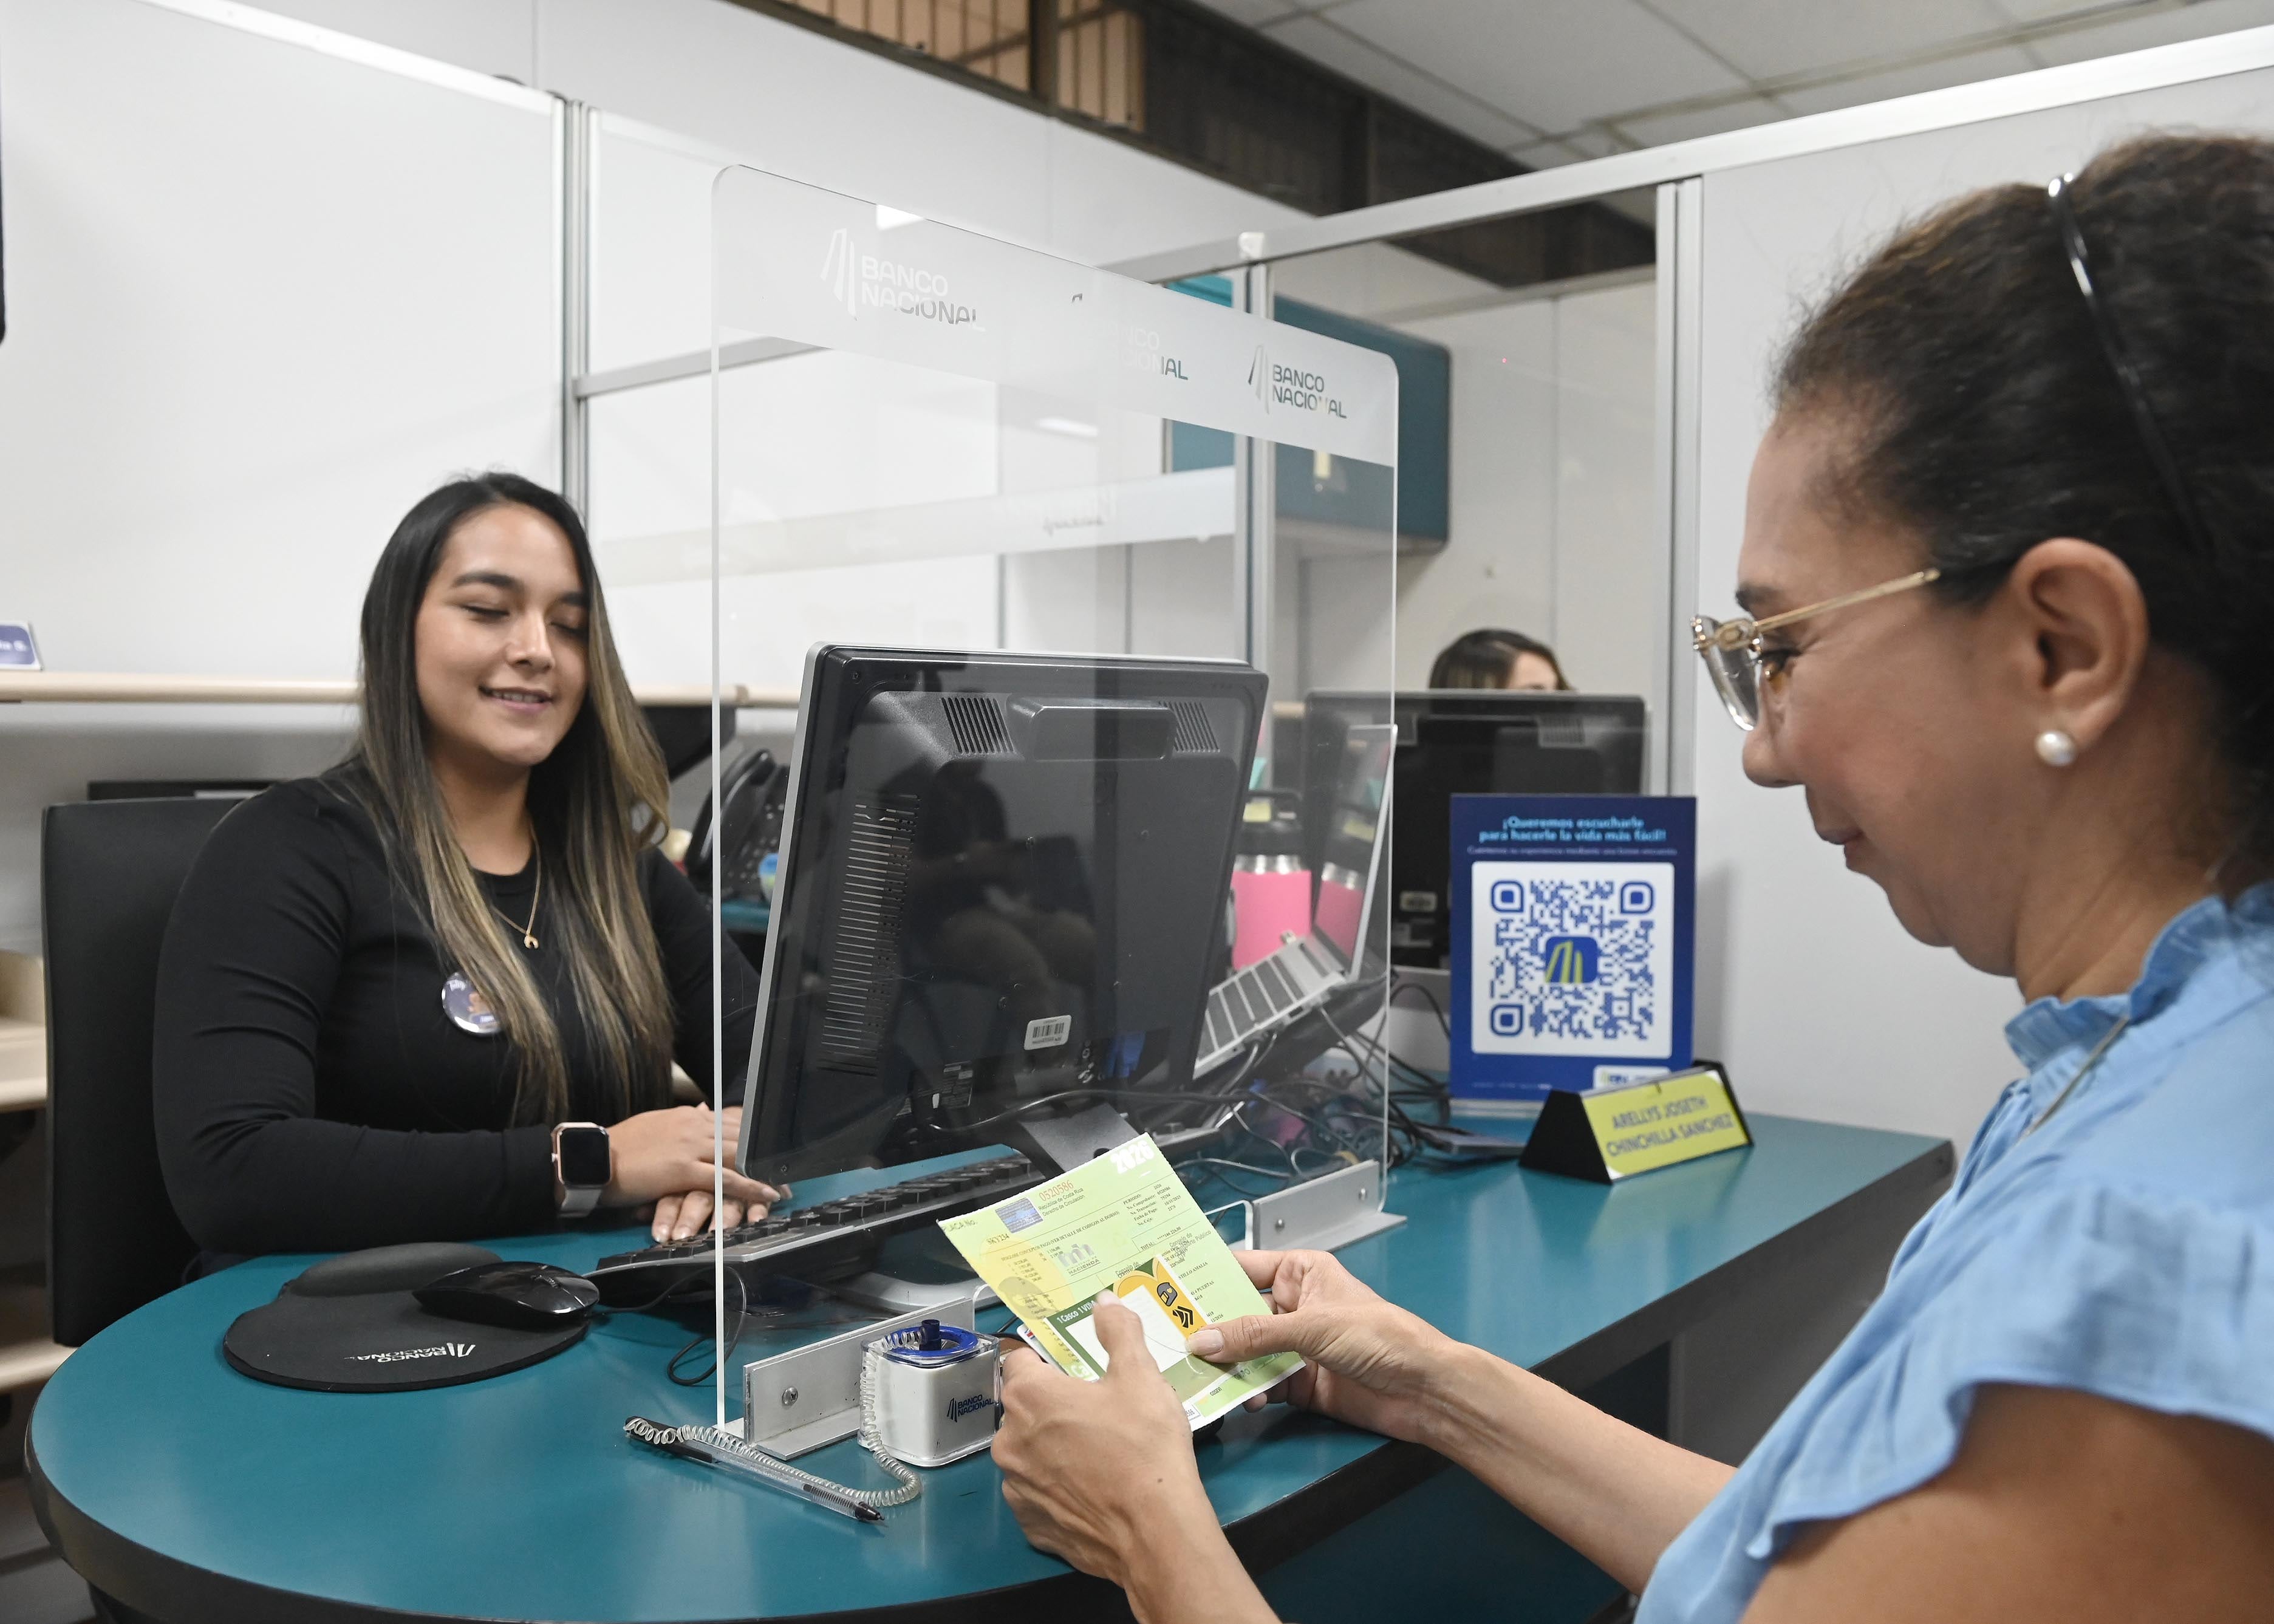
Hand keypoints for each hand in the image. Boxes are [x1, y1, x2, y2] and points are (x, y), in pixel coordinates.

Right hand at [595, 1105, 782, 1237]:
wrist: (592, 1158)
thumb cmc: (620, 1149)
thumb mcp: (656, 1126)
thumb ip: (683, 1122)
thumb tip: (702, 1111)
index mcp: (687, 1116)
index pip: (731, 1124)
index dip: (753, 1139)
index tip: (769, 1151)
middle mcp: (694, 1126)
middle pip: (741, 1139)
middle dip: (765, 1156)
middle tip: (786, 1170)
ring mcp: (690, 1146)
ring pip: (738, 1157)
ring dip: (764, 1172)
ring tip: (784, 1186)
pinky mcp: (683, 1169)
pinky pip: (724, 1178)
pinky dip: (749, 1186)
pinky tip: (766, 1194)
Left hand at [995, 1294, 1215, 1586]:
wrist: (1155, 1533)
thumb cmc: (1144, 1447)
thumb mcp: (1140, 1377)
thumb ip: (1118, 1332)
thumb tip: (1105, 1302)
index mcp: (1029, 1396)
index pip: (1020, 1359)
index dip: (1047, 1359)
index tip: (1074, 1369)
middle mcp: (1008, 1440)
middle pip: (1024, 1409)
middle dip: (1053, 1406)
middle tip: (1098, 1412)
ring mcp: (1015, 1487)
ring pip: (1029, 1453)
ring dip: (1052, 1449)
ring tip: (1099, 1455)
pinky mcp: (1030, 1525)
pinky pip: (1038, 1495)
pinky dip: (1058, 1490)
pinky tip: (1092, 1491)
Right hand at [1185, 1250, 1460, 1445]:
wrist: (1423, 1390)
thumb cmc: (1380, 1337)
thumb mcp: (1314, 1326)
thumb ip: (1256, 1335)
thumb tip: (1202, 1340)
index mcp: (1302, 1272)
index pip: (1245, 1267)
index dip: (1208, 1274)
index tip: (1166, 1282)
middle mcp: (1294, 1307)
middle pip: (1238, 1313)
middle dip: (1207, 1325)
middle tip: (1166, 1335)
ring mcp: (1295, 1347)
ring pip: (1246, 1352)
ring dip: (1223, 1363)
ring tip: (1191, 1372)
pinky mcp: (1299, 1384)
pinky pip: (1261, 1384)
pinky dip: (1246, 1392)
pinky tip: (1234, 1399)